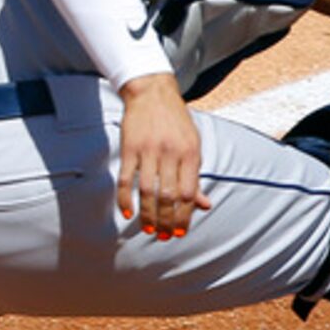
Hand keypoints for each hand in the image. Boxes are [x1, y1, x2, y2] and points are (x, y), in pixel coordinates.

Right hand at [119, 73, 212, 240]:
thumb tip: (204, 205)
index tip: (181, 231)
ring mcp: (148, 151)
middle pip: (168, 196)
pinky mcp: (129, 148)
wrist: (152, 92)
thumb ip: (195, 176)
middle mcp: (170, 153)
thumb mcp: (193, 145)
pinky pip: (125, 179)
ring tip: (149, 230)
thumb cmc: (176, 121)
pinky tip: (127, 213)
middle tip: (165, 236)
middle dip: (167, 221)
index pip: (188, 193)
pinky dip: (125, 199)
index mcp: (190, 153)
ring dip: (148, 215)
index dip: (185, 216)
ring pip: (147, 191)